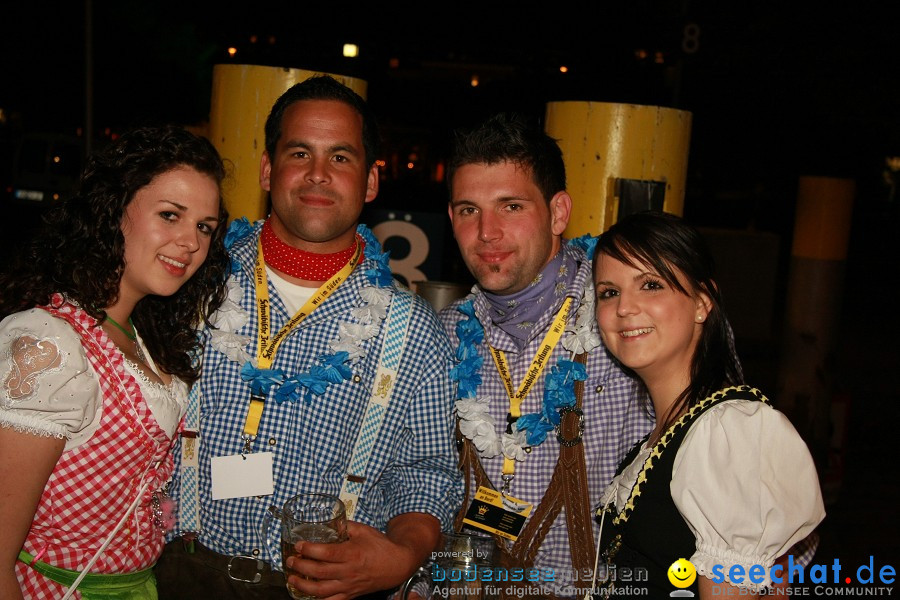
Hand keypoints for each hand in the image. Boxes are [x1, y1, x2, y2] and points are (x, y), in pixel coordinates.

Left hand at [285, 514, 438, 599]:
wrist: (397, 564)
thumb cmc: (381, 546)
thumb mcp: (364, 530)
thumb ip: (345, 526)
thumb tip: (330, 521)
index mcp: (352, 553)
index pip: (325, 553)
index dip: (309, 550)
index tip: (298, 544)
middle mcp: (349, 571)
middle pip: (319, 572)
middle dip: (300, 566)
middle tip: (290, 560)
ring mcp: (349, 586)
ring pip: (321, 591)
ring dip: (303, 586)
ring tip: (292, 579)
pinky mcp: (350, 595)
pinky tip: (306, 594)